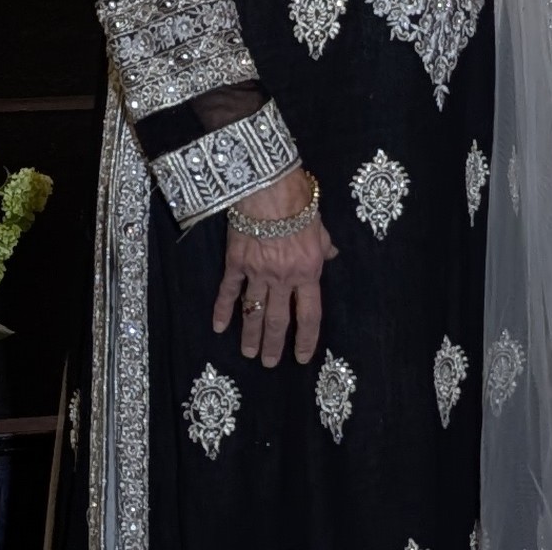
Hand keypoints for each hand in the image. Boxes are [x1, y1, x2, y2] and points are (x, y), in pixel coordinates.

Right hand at [212, 168, 335, 367]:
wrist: (270, 187)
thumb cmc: (299, 202)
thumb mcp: (320, 226)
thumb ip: (324, 245)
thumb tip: (332, 254)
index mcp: (308, 271)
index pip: (309, 314)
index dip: (306, 338)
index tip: (301, 357)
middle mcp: (283, 278)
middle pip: (278, 320)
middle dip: (273, 344)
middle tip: (269, 363)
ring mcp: (257, 273)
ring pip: (253, 312)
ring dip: (249, 335)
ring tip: (248, 353)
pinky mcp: (236, 263)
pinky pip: (228, 291)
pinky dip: (222, 309)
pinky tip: (218, 326)